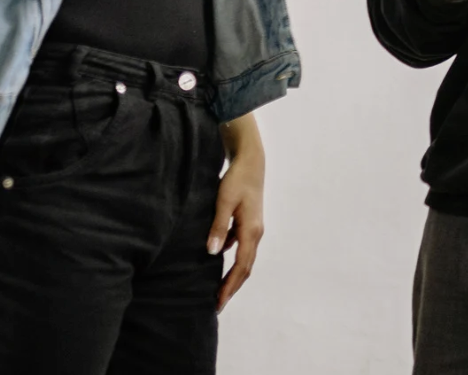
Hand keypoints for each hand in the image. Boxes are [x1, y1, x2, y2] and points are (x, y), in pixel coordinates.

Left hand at [210, 116, 266, 311]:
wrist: (251, 161)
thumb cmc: (236, 179)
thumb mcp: (224, 201)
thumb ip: (218, 226)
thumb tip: (212, 253)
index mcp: (251, 231)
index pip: (240, 267)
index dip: (229, 287)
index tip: (218, 303)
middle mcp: (255, 234)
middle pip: (245, 268)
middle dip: (232, 288)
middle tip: (217, 305)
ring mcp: (253, 229)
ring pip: (244, 259)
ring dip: (233, 276)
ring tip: (218, 290)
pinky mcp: (248, 224)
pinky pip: (241, 249)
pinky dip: (232, 261)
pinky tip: (216, 263)